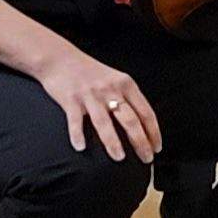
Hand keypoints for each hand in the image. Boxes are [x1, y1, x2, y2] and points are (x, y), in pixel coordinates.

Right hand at [33, 50, 161, 161]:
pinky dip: (78, 134)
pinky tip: (81, 147)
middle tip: (146, 159)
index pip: (146, 112)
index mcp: (126, 85)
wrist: (60, 58)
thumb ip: (127, 98)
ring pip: (105, 122)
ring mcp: (90, 95)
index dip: (154, 132)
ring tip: (120, 157)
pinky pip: (75, 120)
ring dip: (113, 142)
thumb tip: (141, 123)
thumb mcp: (115, 79)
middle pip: (130, 120)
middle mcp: (110, 90)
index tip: (157, 147)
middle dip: (140, 142)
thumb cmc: (89, 72)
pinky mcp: (70, 99)